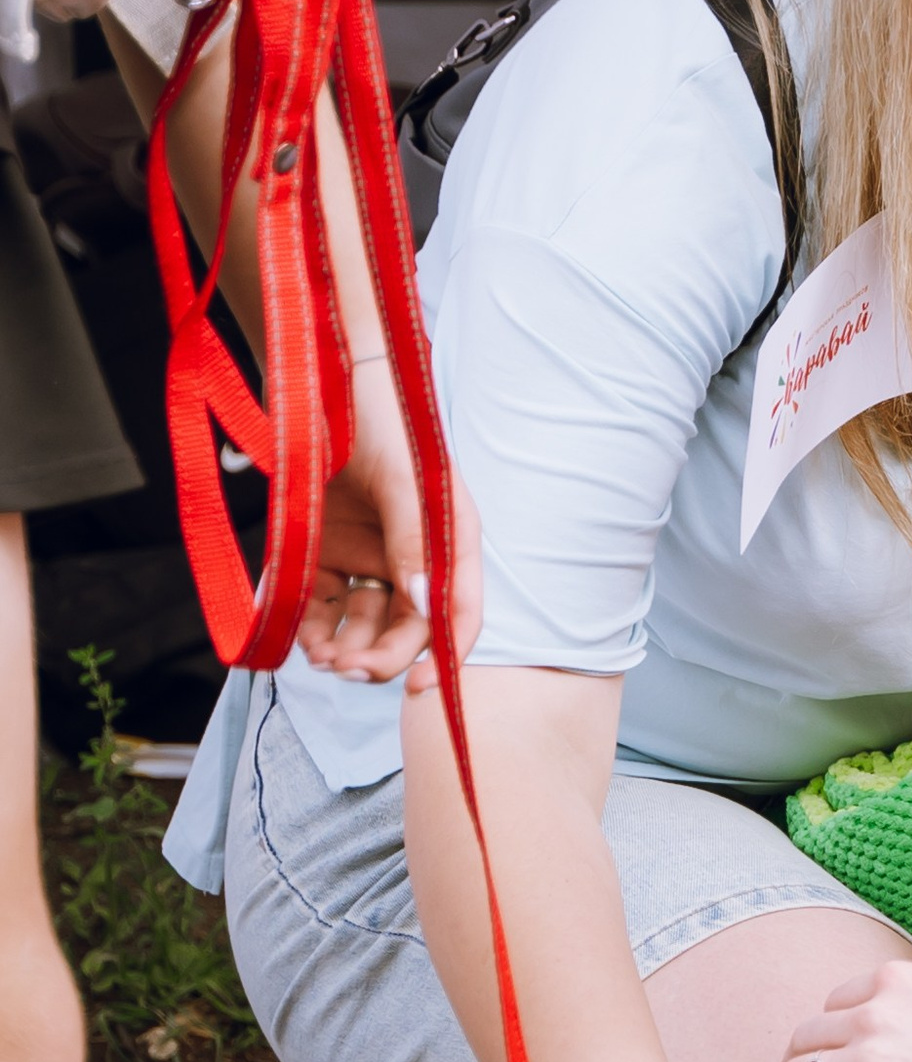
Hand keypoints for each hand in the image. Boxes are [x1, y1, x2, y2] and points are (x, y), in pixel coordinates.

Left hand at [295, 359, 483, 686]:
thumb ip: (414, 542)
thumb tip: (427, 608)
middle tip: (348, 669)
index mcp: (449, 537)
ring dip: (346, 648)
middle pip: (408, 627)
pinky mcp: (326, 552)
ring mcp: (368, 555)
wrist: (318, 373)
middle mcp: (413, 554)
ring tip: (321, 656)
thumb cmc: (377, 413)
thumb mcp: (403, 477)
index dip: (447, 655)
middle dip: (383, 656)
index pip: (459, 611)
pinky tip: (302, 638)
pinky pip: (321, 604)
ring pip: (364, 624)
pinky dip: (312, 627)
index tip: (420, 688)